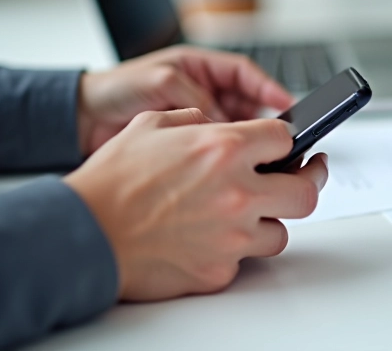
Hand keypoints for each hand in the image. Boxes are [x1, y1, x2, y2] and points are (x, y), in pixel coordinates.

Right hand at [64, 109, 327, 300]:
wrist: (85, 234)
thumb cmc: (112, 182)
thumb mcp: (153, 123)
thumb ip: (197, 120)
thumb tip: (217, 124)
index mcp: (224, 148)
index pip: (286, 140)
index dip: (285, 141)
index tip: (283, 147)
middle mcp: (238, 192)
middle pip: (307, 191)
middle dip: (306, 182)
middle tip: (301, 178)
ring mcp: (232, 237)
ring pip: (280, 232)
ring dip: (267, 222)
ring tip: (243, 214)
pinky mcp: (219, 271)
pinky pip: (243, 261)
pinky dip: (231, 251)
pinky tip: (208, 239)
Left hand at [76, 46, 293, 154]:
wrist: (81, 120)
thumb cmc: (114, 90)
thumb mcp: (159, 83)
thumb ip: (194, 99)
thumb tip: (223, 124)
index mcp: (199, 69)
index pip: (245, 75)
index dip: (269, 88)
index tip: (288, 103)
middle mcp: (202, 93)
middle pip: (247, 106)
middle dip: (264, 121)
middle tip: (280, 137)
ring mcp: (195, 121)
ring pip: (234, 132)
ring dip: (245, 143)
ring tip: (257, 155)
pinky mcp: (186, 147)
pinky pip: (215, 153)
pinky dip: (226, 160)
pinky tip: (231, 168)